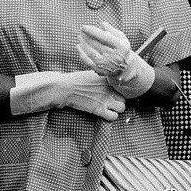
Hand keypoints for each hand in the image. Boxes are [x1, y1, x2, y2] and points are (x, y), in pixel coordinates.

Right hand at [10, 70, 125, 120]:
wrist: (65, 88)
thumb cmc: (76, 80)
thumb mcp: (92, 73)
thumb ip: (103, 76)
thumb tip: (110, 76)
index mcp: (108, 79)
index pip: (124, 86)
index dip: (120, 91)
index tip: (116, 93)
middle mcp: (109, 88)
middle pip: (125, 97)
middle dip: (119, 100)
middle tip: (112, 101)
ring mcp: (105, 99)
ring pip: (122, 107)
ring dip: (117, 109)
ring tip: (109, 107)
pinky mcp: (99, 109)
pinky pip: (113, 117)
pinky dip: (111, 116)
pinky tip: (105, 113)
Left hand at [77, 22, 154, 98]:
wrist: (125, 67)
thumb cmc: (121, 49)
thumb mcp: (121, 38)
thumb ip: (112, 30)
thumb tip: (102, 24)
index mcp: (121, 47)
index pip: (104, 37)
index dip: (93, 31)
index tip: (84, 27)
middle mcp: (114, 56)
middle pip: (97, 45)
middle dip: (86, 37)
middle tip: (81, 31)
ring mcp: (107, 64)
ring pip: (91, 53)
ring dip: (83, 44)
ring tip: (79, 37)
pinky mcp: (100, 70)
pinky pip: (88, 62)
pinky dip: (81, 54)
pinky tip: (78, 47)